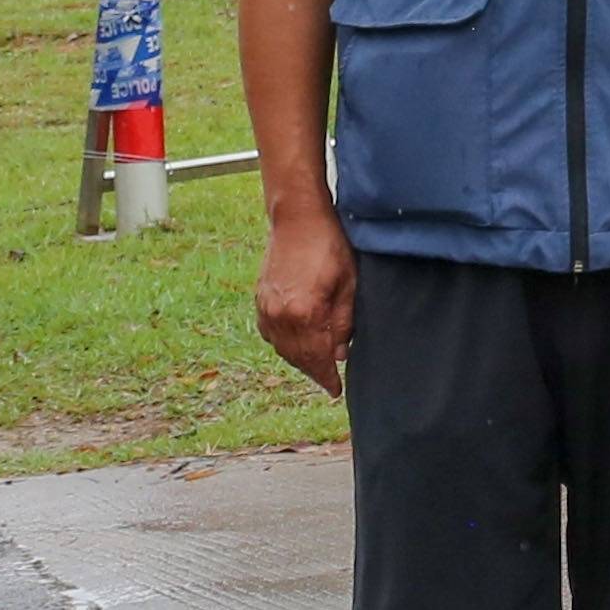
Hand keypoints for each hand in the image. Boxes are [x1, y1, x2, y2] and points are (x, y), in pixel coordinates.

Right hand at [254, 208, 355, 396]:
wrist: (297, 219)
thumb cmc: (329, 246)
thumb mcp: (349, 284)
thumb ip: (344, 322)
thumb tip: (340, 353)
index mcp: (304, 313)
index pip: (317, 358)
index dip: (326, 377)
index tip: (335, 391)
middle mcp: (280, 315)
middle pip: (297, 357)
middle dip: (314, 371)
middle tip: (328, 382)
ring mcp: (266, 307)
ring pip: (281, 347)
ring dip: (298, 360)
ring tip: (316, 366)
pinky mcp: (260, 298)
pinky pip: (270, 333)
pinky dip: (284, 344)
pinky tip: (297, 345)